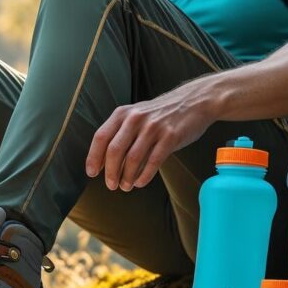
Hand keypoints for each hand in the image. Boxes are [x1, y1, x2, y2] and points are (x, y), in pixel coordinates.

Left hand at [85, 82, 213, 190]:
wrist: (195, 101)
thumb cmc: (162, 113)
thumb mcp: (137, 115)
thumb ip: (121, 133)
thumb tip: (104, 161)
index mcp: (123, 114)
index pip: (101, 137)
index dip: (93, 157)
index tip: (92, 173)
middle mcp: (136, 119)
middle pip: (114, 151)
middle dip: (110, 172)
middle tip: (111, 185)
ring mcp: (153, 127)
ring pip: (133, 158)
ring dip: (127, 177)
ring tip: (126, 186)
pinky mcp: (170, 137)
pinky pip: (153, 161)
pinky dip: (144, 176)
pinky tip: (140, 182)